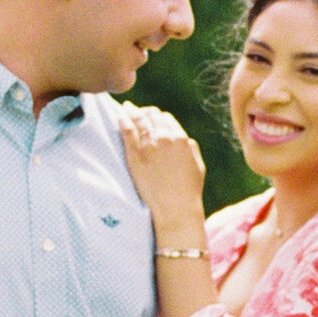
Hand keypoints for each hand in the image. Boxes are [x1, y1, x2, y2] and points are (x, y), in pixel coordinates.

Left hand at [117, 103, 205, 238]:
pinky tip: (119, 114)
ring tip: (126, 107)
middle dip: (145, 112)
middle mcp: (165, 138)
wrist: (175, 208)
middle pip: (152, 116)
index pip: (166, 119)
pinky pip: (127, 130)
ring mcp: (148, 146)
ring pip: (139, 120)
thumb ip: (191, 147)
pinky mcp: (134, 155)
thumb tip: (184, 138)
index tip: (152, 117)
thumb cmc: (189, 191)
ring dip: (132, 111)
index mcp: (181, 139)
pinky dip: (123, 119)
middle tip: (137, 110)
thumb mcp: (198, 165)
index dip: (158, 116)